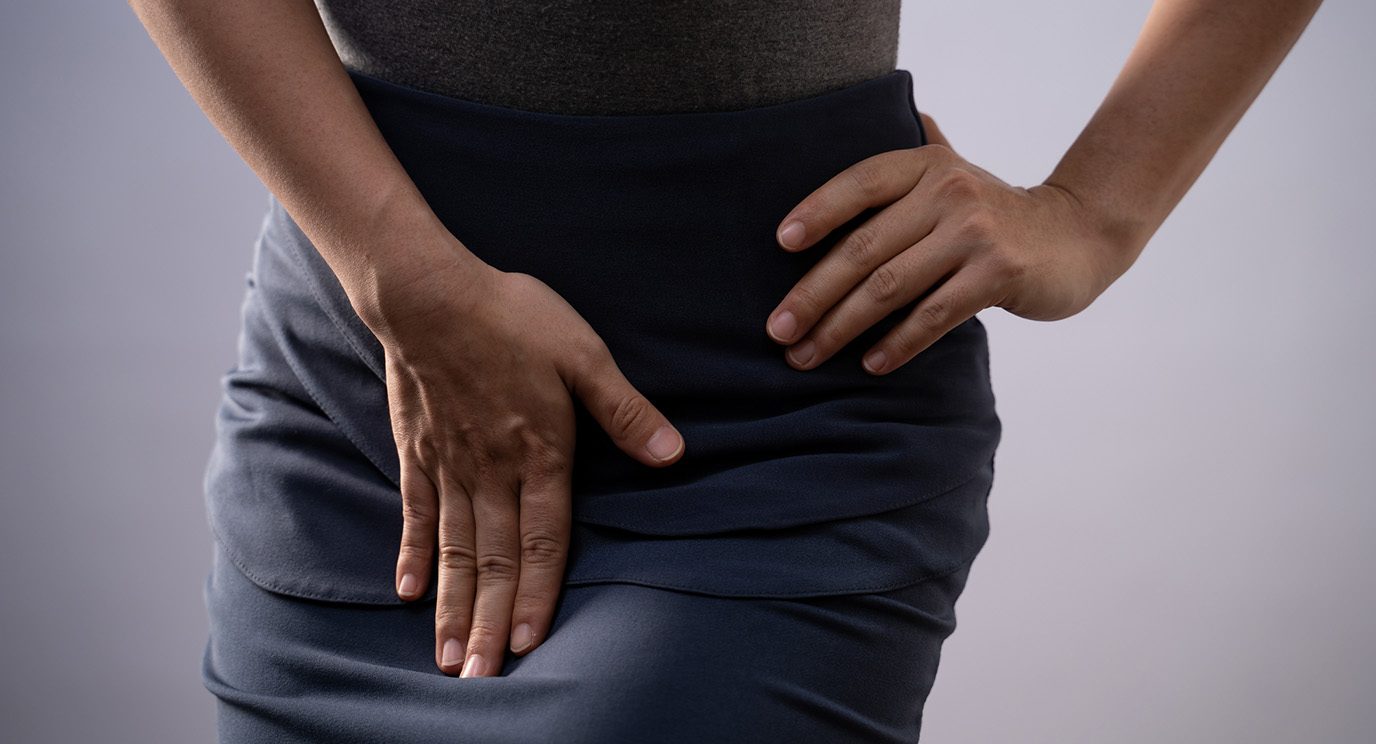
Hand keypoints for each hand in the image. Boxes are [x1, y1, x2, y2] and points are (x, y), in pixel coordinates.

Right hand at [374, 246, 685, 677]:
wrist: (428, 291)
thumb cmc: (512, 316)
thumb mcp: (584, 354)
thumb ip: (625, 410)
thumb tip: (674, 453)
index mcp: (538, 454)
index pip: (541, 539)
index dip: (536, 593)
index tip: (527, 644)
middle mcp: (490, 472)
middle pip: (490, 560)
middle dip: (487, 622)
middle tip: (480, 678)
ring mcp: (449, 465)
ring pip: (451, 549)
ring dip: (451, 605)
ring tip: (447, 657)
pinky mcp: (418, 450)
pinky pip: (415, 512)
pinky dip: (412, 553)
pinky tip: (406, 590)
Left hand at [764, 112, 1129, 373]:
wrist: (1080, 236)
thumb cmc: (998, 212)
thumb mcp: (957, 171)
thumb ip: (922, 147)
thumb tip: (890, 109)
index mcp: (927, 164)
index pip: (859, 183)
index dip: (817, 210)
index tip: (780, 243)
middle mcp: (948, 191)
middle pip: (863, 247)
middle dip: (813, 293)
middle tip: (777, 330)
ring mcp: (974, 233)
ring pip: (889, 287)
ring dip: (840, 327)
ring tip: (807, 355)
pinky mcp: (998, 274)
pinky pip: (933, 316)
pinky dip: (897, 344)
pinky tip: (869, 364)